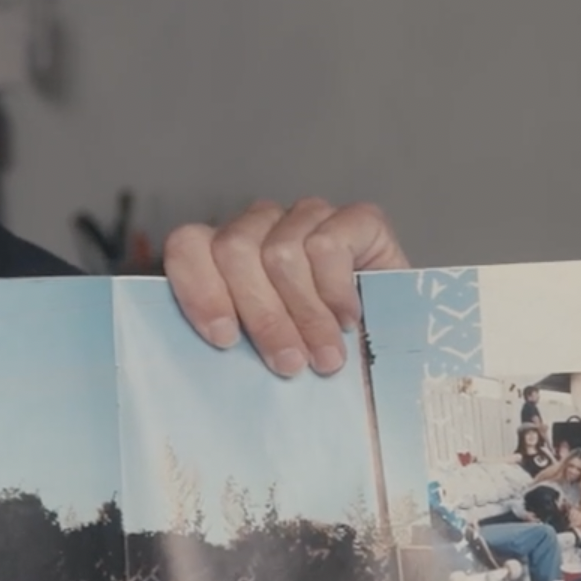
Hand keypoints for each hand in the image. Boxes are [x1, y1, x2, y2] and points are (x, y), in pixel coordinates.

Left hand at [164, 199, 405, 377]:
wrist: (392, 346)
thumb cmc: (314, 356)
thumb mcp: (263, 353)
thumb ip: (233, 343)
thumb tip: (208, 362)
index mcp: (223, 253)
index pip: (189, 245)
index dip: (200, 289)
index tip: (224, 339)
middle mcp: (262, 225)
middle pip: (235, 250)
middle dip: (262, 316)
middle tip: (289, 364)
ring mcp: (307, 217)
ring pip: (282, 252)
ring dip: (305, 315)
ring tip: (326, 358)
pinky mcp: (356, 219)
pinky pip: (328, 245)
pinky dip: (336, 292)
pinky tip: (348, 321)